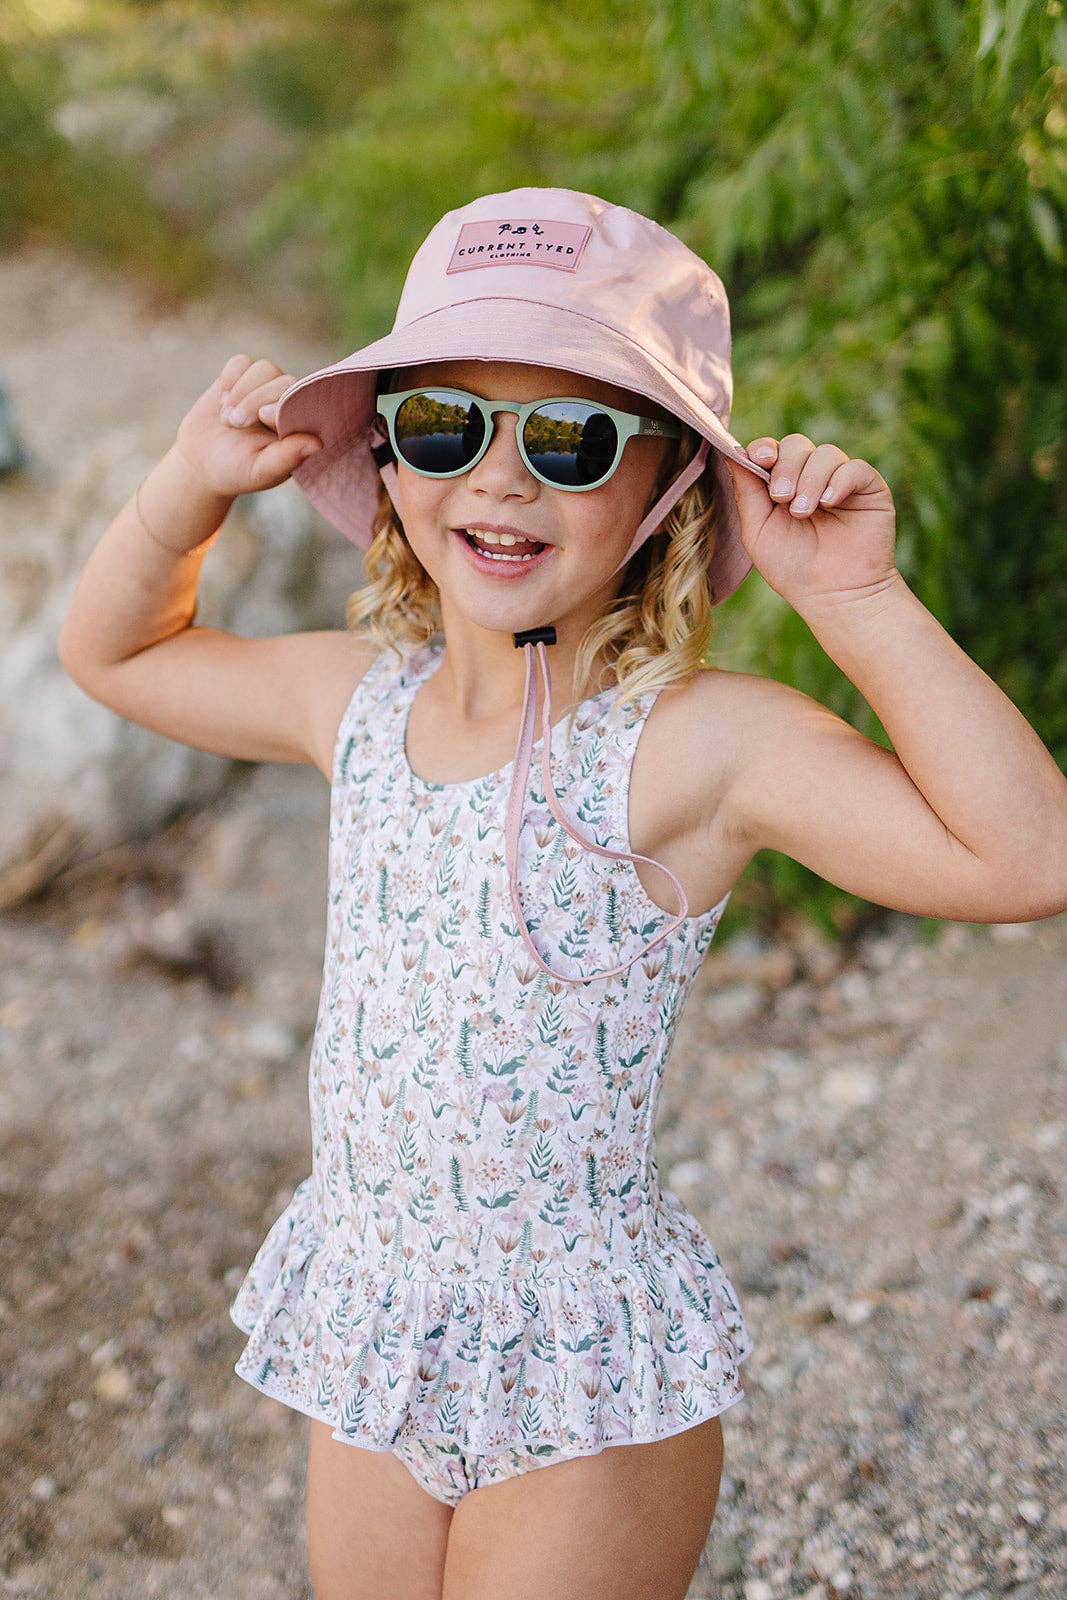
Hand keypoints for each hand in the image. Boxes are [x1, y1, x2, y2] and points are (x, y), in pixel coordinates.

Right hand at [172, 355, 323, 499]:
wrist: (201, 463)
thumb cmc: (237, 472)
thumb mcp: (261, 472)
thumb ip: (288, 458)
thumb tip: (318, 443)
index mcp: (300, 428)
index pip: (304, 401)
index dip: (283, 403)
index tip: (263, 417)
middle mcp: (287, 404)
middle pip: (283, 381)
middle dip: (255, 399)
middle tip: (236, 424)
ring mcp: (265, 388)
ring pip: (264, 369)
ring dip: (241, 391)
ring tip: (227, 419)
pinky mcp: (241, 377)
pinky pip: (241, 362)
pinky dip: (230, 378)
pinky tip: (222, 400)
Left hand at [724, 434, 898, 612]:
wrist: (834, 595)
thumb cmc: (793, 568)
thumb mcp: (758, 530)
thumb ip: (746, 492)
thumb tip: (729, 451)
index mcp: (782, 484)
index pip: (771, 450)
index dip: (764, 448)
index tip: (760, 459)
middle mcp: (811, 477)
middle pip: (796, 445)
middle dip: (785, 467)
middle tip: (782, 498)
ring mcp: (841, 481)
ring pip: (825, 454)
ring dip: (809, 479)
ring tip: (803, 512)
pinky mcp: (869, 488)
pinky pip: (855, 467)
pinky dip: (839, 480)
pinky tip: (829, 502)